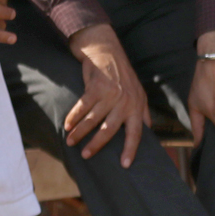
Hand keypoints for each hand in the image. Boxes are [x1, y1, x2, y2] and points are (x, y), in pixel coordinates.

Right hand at [64, 23, 150, 165]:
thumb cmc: (123, 75)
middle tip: (86, 156)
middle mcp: (125, 101)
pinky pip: (82, 106)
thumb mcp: (138, 92)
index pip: (135, 132)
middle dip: (96, 145)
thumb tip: (147, 132)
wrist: (107, 50)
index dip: (130, 149)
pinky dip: (73, 117)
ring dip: (80, 132)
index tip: (125, 165)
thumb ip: (142, 113)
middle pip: (109, 129)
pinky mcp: (95, 87)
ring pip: (93, 119)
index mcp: (137, 106)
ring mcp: (110, 94)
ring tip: (71, 142)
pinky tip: (67, 125)